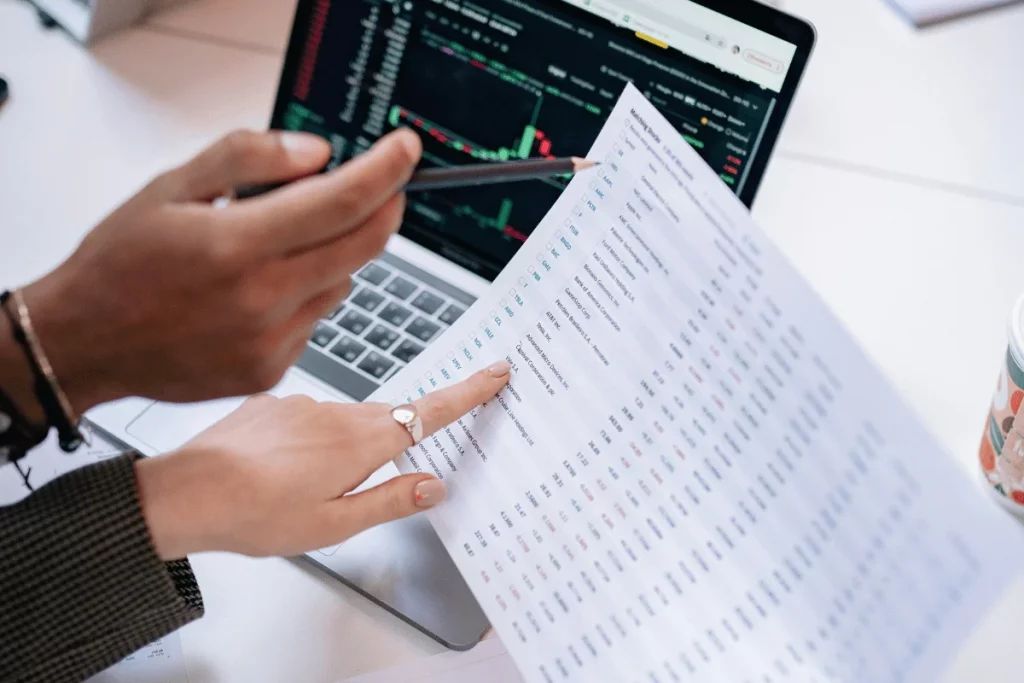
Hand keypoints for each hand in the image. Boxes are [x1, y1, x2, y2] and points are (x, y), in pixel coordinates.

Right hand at [9, 128, 421, 416]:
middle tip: (383, 188)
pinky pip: (316, 320)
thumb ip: (247, 157)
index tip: (405, 150)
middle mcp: (259, 299)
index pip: (341, 202)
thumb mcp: (170, 186)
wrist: (85, 342)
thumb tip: (318, 154)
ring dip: (336, 255)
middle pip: (363, 247)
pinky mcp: (270, 370)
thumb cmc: (121, 263)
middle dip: (384, 210)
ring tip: (281, 247)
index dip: (385, 171)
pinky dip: (307, 295)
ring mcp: (269, 342)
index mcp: (234, 246)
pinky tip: (261, 291)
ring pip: (343, 284)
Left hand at [135, 362, 511, 559]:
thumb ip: (390, 501)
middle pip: (387, 418)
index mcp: (358, 442)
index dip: (467, 392)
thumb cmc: (255, 515)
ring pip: (345, 418)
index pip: (428, 412)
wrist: (186, 493)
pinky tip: (282, 467)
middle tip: (363, 480)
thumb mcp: (334, 524)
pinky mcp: (275, 402)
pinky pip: (310, 415)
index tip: (495, 372)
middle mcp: (335, 412)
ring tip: (306, 488)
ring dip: (344, 444)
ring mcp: (303, 403)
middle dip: (390, 441)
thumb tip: (433, 486)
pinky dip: (310, 438)